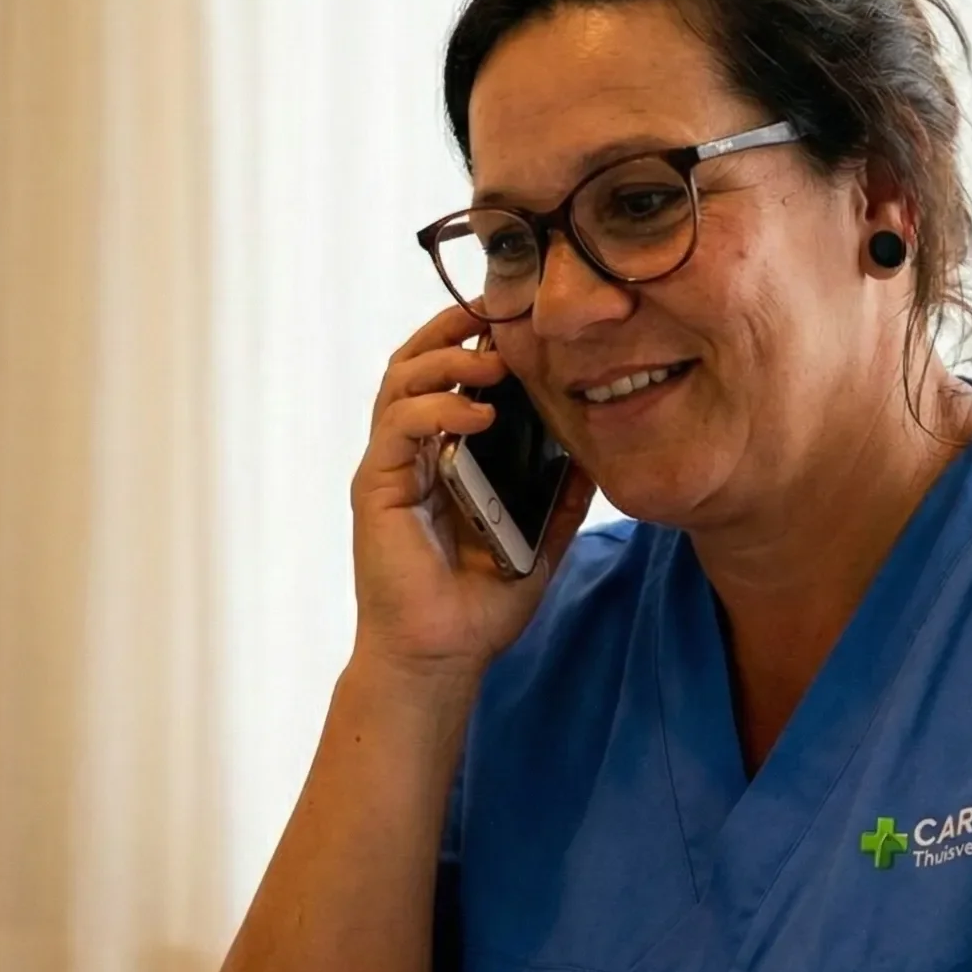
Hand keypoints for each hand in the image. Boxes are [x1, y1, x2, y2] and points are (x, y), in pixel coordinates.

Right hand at [351, 304, 594, 684]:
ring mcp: (389, 468)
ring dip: (446, 360)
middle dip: (451, 329)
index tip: (518, 321)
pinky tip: (478, 413)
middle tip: (498, 312)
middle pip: (414, 364)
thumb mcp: (538, 542)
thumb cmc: (480, 606)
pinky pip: (398, 427)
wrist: (441, 658)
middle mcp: (408, 454)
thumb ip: (560, 500)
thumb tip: (595, 459)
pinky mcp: (376, 487)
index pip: (447, 378)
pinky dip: (436, 408)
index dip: (474, 341)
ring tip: (495, 361)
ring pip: (400, 382)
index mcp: (441, 458)